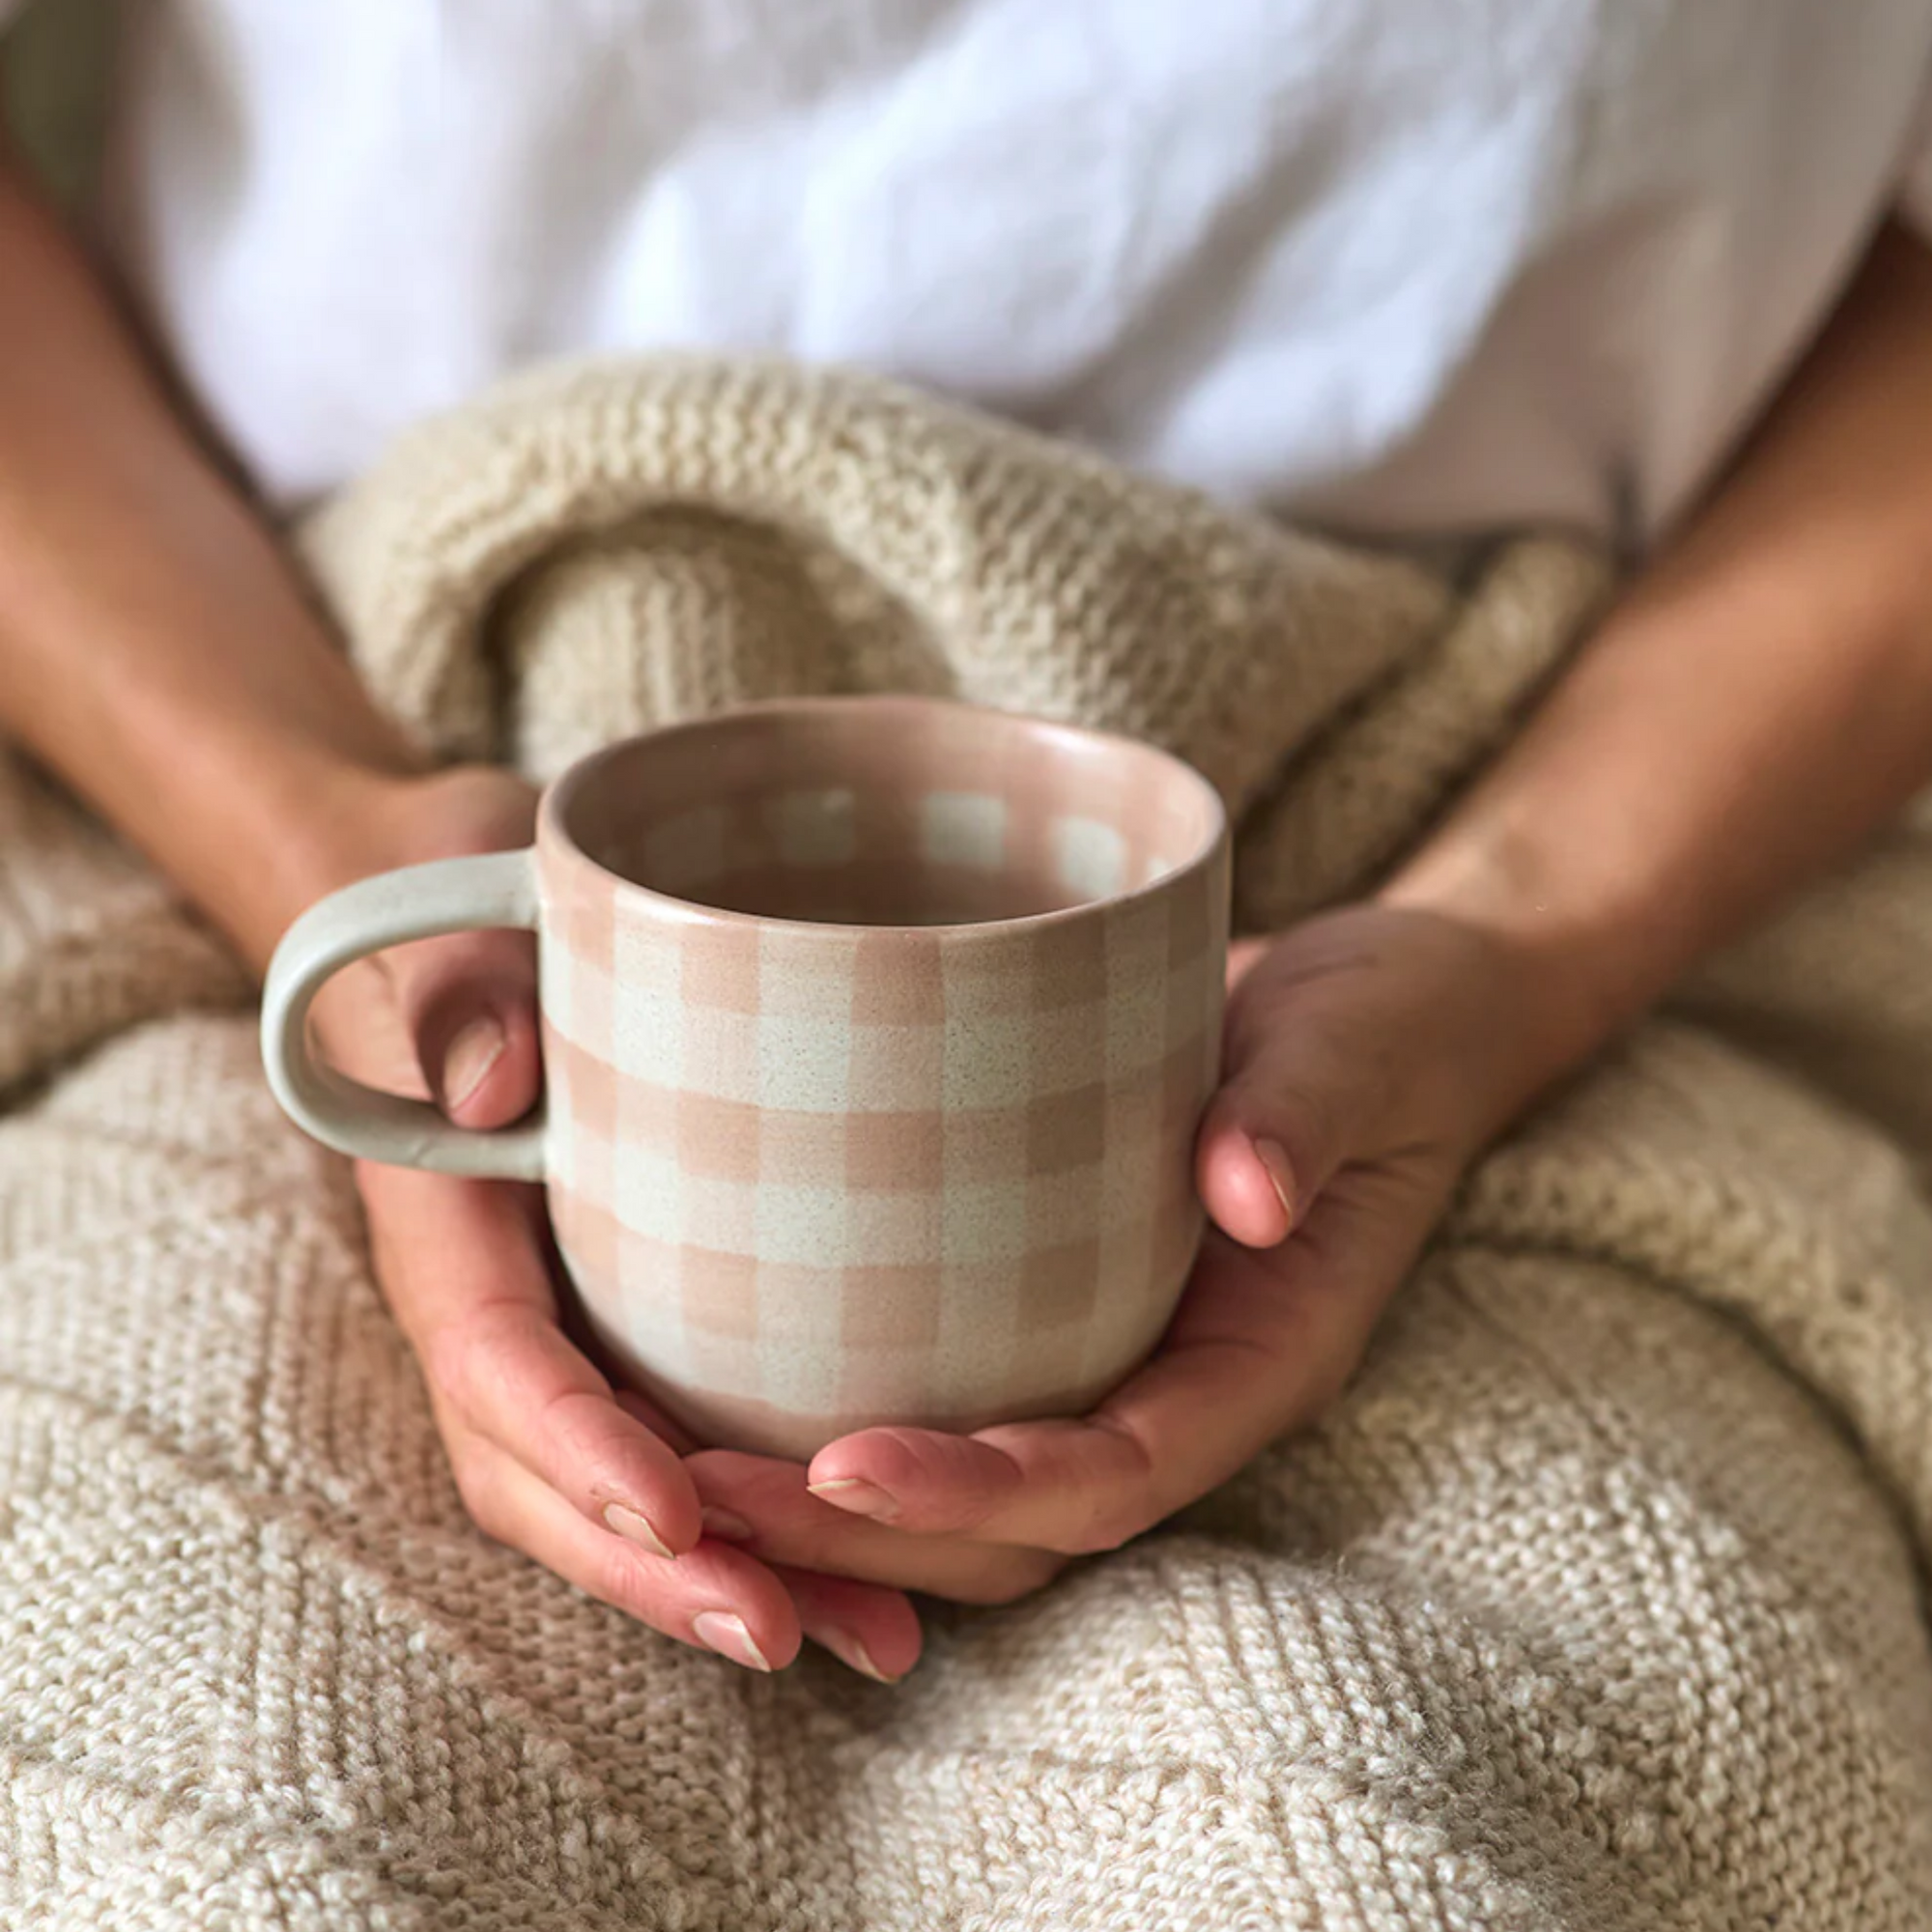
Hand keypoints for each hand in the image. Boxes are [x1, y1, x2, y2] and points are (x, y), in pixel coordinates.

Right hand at [304, 766, 922, 1680]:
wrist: (485, 921)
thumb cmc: (477, 913)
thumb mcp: (460, 920)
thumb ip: (458, 990)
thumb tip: (490, 1085)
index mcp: (447, 1224)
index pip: (494, 1357)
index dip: (574, 1445)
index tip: (676, 1508)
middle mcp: (503, 1304)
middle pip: (549, 1473)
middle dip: (657, 1566)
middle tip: (780, 1629)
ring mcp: (568, 1327)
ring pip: (622, 1488)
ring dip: (729, 1576)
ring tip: (865, 1638)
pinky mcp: (638, 1323)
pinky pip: (686, 1445)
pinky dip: (771, 1522)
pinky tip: (879, 1577)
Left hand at [681, 903, 1560, 1598]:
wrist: (1378, 1009)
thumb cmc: (1377, 1031)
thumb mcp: (1357, 1052)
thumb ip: (1308, 1116)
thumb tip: (1249, 1193)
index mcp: (1256, 1359)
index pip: (1117, 1476)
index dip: (983, 1495)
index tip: (847, 1467)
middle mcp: (1173, 1384)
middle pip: (1011, 1524)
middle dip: (858, 1533)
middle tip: (696, 1493)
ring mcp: (1111, 1353)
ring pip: (963, 1488)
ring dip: (825, 1505)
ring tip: (672, 1469)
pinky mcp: (1055, 1301)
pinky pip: (950, 1392)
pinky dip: (841, 1411)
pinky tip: (722, 1376)